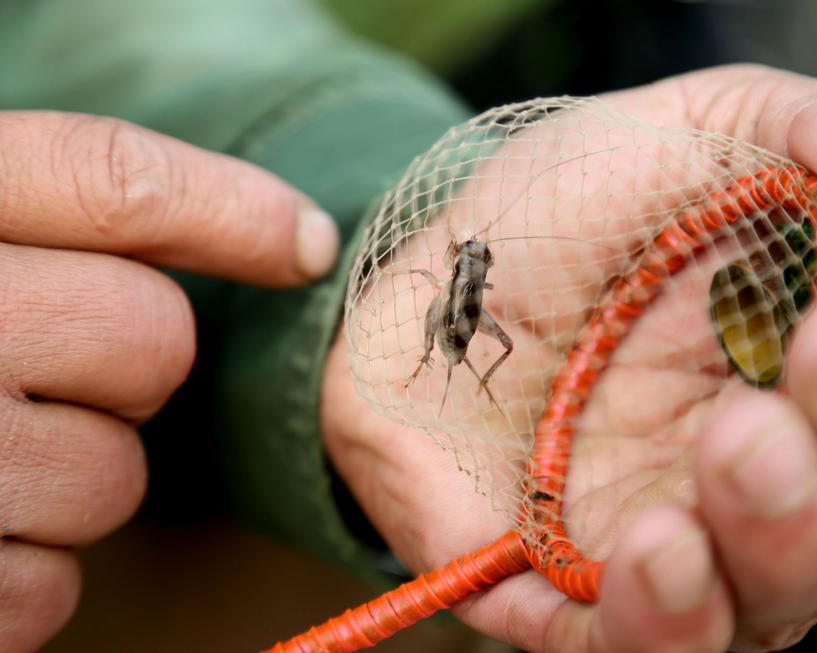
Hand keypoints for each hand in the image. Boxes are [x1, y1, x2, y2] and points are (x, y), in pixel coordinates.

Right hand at [0, 111, 337, 651]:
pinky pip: (51, 587)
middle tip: (41, 366)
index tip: (306, 242)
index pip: (109, 181)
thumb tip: (300, 240)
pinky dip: (24, 572)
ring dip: (70, 476)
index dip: (231, 208)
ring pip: (114, 476)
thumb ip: (60, 213)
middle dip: (126, 366)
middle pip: (147, 339)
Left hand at [321, 64, 816, 651]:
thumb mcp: (691, 128)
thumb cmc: (562, 210)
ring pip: (776, 594)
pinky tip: (658, 542)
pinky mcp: (569, 593)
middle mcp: (759, 469)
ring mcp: (672, 536)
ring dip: (784, 529)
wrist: (425, 278)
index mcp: (803, 367)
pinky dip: (668, 612)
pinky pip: (640, 643)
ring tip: (739, 439)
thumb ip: (808, 130)